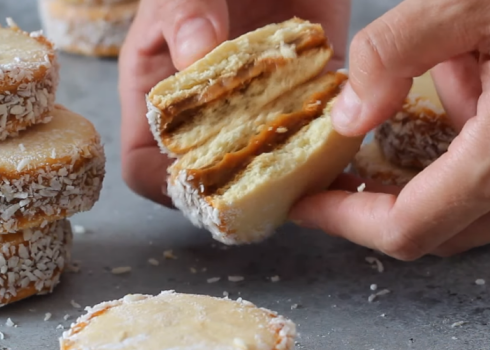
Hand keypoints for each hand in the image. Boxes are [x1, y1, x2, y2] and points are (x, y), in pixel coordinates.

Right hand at [119, 0, 350, 206]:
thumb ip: (183, 10)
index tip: (207, 183)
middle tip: (273, 189)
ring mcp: (256, 105)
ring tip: (315, 176)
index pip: (145, 166)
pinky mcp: (302, 90)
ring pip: (265, 165)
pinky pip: (311, 133)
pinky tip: (344, 150)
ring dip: (289, 175)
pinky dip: (327, 145)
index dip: (169, 186)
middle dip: (238, 191)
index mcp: (159, 92)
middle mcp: (205, 111)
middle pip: (210, 180)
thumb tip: (195, 54)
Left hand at [290, 0, 489, 258]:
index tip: (306, 206)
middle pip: (435, 229)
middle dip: (379, 202)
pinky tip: (481, 81)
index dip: (345, 223)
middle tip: (340, 169)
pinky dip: (472, 149)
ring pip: (470, 204)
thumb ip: (394, 53)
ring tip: (444, 81)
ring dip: (433, 162)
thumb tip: (348, 116)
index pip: (407, 227)